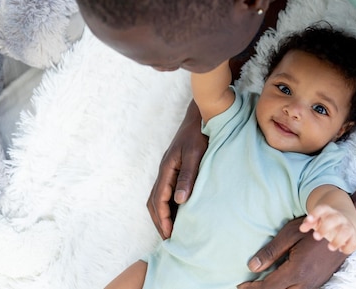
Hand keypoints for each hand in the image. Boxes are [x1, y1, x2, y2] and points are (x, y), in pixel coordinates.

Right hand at [147, 102, 207, 238]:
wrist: (201, 116)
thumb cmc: (199, 134)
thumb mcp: (196, 155)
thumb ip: (187, 176)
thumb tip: (179, 201)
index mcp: (167, 169)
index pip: (159, 200)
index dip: (163, 219)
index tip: (170, 235)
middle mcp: (164, 171)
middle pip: (153, 202)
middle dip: (159, 221)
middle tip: (168, 239)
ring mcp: (168, 169)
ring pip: (157, 197)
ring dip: (162, 214)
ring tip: (171, 231)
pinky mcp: (174, 168)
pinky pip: (165, 191)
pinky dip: (168, 205)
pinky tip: (178, 212)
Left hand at [237, 217, 347, 288]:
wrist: (341, 229)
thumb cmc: (313, 228)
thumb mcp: (289, 234)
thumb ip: (270, 252)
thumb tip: (252, 267)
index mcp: (297, 269)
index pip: (269, 287)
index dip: (253, 288)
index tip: (241, 285)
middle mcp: (306, 282)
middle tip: (248, 287)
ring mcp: (313, 284)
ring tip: (261, 285)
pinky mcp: (318, 283)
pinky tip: (278, 284)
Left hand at [299, 205, 355, 254]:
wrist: (346, 221)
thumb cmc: (327, 222)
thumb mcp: (317, 220)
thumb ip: (309, 223)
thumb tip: (302, 228)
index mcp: (329, 212)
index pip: (322, 208)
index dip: (315, 213)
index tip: (308, 220)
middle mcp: (339, 218)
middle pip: (334, 219)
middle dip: (324, 228)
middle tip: (315, 237)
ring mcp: (348, 226)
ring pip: (345, 231)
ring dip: (338, 240)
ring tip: (330, 247)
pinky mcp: (354, 237)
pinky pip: (354, 242)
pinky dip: (349, 247)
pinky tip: (341, 250)